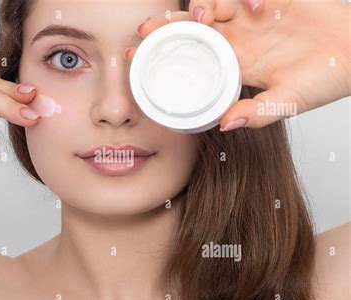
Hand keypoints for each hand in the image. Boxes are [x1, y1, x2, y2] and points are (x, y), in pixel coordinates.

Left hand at [126, 0, 349, 130]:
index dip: (163, 58)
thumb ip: (258, 113)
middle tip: (144, 31)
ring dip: (201, 8)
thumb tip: (225, 125)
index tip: (135, 59)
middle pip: (191, 30)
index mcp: (235, 65)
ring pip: (212, 6)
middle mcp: (237, 40)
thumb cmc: (326, 78)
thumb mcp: (289, 103)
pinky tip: (255, 5)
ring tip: (203, 16)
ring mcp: (252, 18)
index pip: (189, 60)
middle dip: (166, 28)